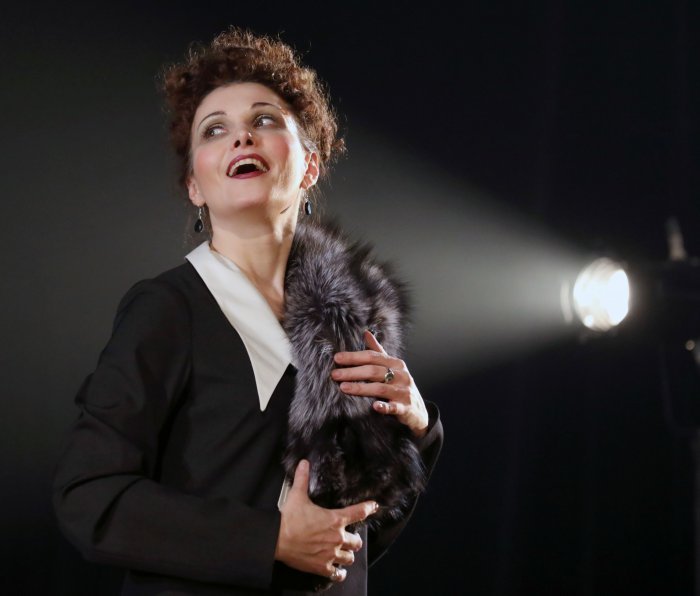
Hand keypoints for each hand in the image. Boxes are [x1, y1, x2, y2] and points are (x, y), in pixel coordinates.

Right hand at [275, 460, 377, 581]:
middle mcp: (337, 537)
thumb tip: (304, 463)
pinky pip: (337, 574)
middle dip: (355, 539)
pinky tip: (338, 571)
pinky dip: (339, 573)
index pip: (359, 512)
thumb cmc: (289, 519)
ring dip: (348, 554)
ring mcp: (331, 554)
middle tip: (350, 537)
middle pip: (357, 541)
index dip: (369, 508)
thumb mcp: (297, 496)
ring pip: (350, 557)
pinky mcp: (322, 567)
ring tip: (344, 552)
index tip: (374, 506)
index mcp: (334, 520)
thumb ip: (303, 479)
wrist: (278, 540)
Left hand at [331, 330, 428, 437]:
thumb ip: (378, 351)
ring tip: (343, 388)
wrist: (418, 410)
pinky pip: (393, 407)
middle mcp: (401, 375)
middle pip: (374, 371)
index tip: (337, 358)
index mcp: (395, 363)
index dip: (354, 356)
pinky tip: (374, 406)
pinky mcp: (405, 408)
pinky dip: (384, 406)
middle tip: (335, 374)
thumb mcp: (391, 366)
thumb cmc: (400, 385)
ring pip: (380, 388)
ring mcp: (403, 391)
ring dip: (361, 388)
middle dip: (353, 372)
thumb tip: (366, 332)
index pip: (372, 356)